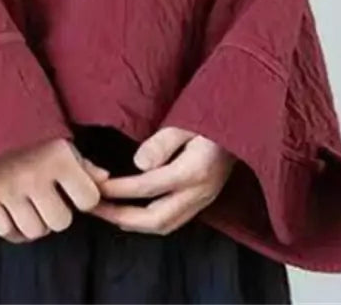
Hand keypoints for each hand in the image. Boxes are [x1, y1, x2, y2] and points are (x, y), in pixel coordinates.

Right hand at [0, 136, 108, 242]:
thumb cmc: (29, 124)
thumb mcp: (60, 137)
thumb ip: (83, 162)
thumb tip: (104, 181)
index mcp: (58, 159)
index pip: (88, 200)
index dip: (85, 196)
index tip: (75, 189)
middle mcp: (34, 178)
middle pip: (61, 222)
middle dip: (60, 212)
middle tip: (51, 198)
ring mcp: (7, 190)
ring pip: (35, 231)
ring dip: (37, 222)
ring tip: (33, 205)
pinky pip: (6, 232)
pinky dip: (14, 228)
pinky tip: (16, 214)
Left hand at [87, 127, 235, 234]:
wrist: (246, 121)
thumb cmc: (215, 114)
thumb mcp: (189, 119)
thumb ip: (164, 142)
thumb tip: (138, 164)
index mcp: (194, 172)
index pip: (148, 188)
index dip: (119, 190)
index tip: (96, 186)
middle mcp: (199, 193)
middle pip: (156, 219)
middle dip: (121, 216)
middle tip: (93, 208)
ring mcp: (203, 199)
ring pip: (164, 225)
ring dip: (132, 223)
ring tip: (106, 213)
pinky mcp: (203, 199)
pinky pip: (172, 220)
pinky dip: (147, 221)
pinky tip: (131, 213)